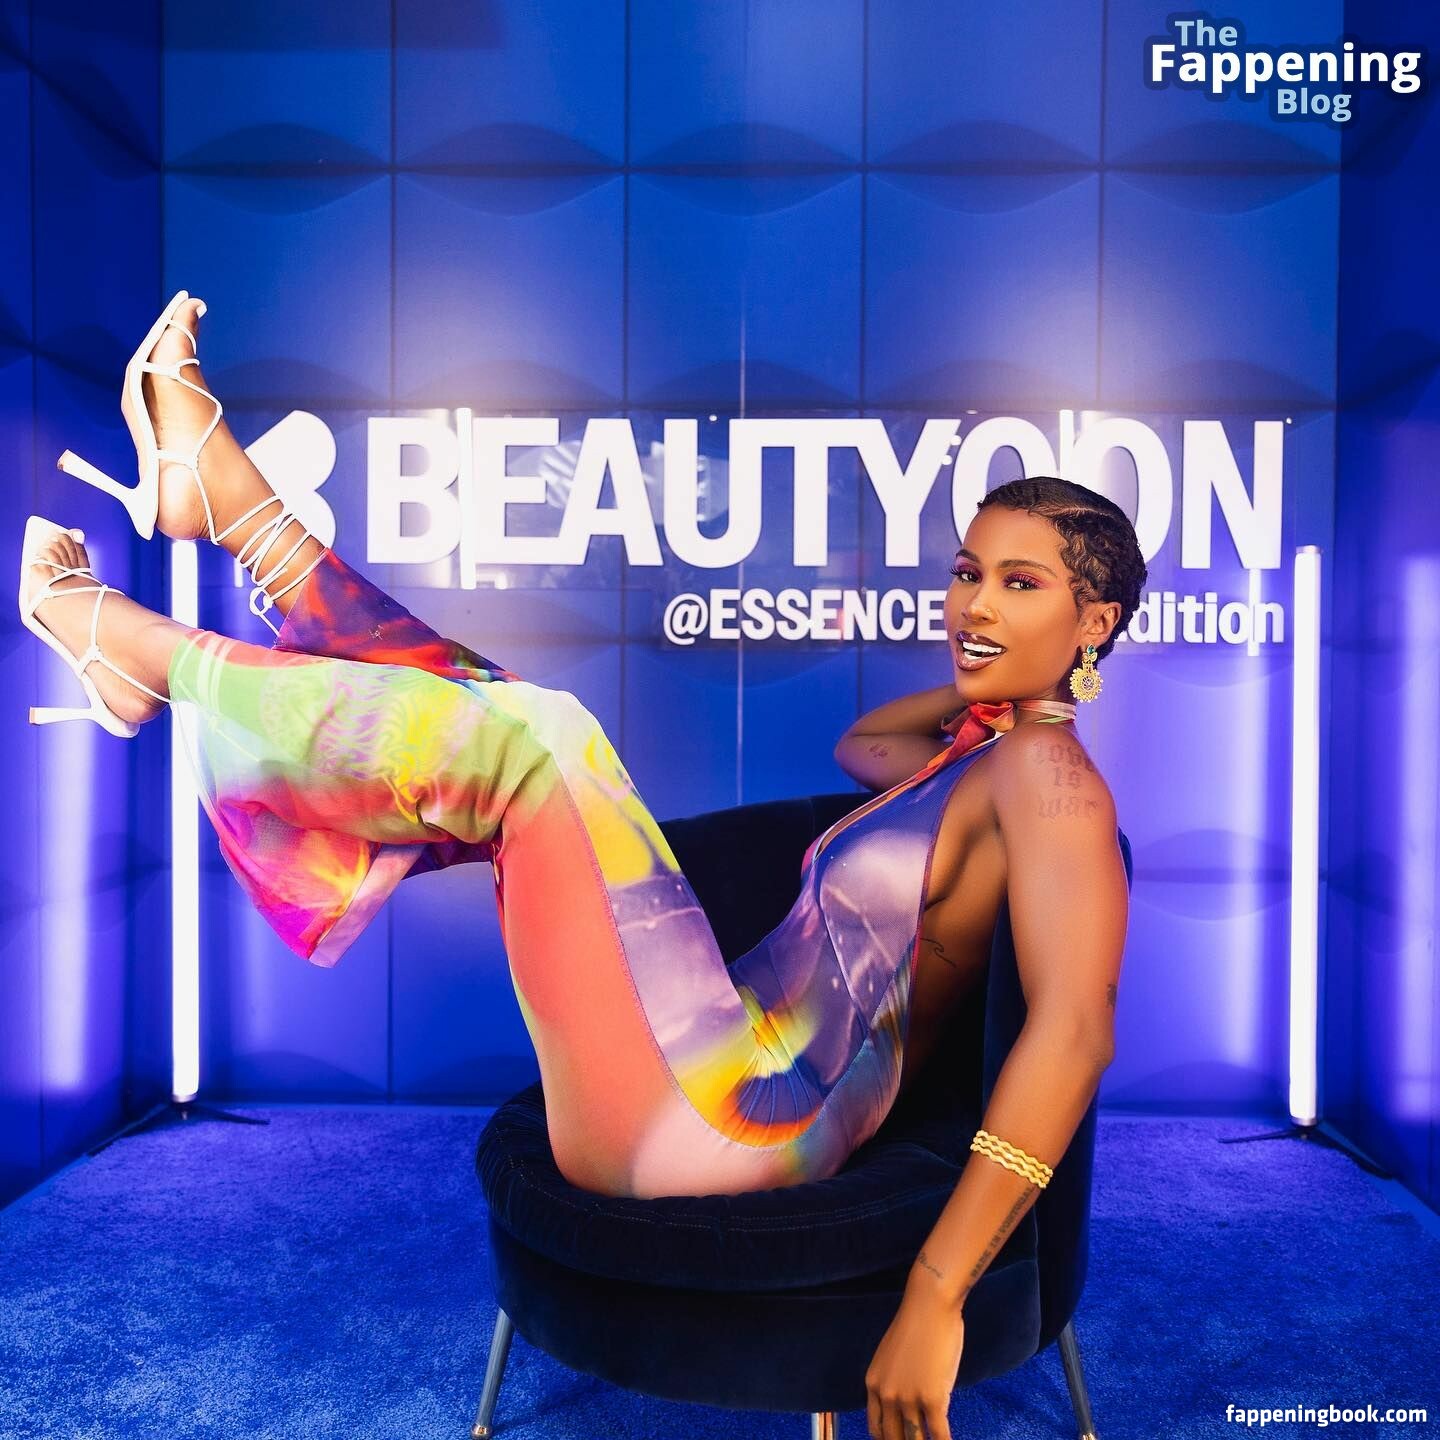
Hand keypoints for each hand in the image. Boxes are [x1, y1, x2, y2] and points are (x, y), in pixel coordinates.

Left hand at [865, 1274, 964, 1439]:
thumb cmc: (916, 1325)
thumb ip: (893, 1383)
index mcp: (873, 1384)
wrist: (930, 1306)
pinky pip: (938, 1434)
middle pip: (893, 1439)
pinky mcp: (932, 1398)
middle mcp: (887, 1395)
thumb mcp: (891, 1358)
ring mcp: (909, 1398)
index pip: (876, 1429)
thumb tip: (905, 1405)